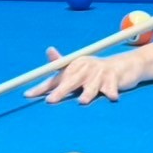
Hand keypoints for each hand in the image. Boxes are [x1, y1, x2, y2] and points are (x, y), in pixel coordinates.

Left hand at [24, 47, 140, 104]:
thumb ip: (61, 65)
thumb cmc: (95, 71)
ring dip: (88, 93)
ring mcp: (100, 72)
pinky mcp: (114, 78)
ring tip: (82, 101)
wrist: (124, 65)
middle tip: (50, 101)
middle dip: (61, 91)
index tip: (28, 95)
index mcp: (74, 66)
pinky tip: (112, 98)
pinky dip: (111, 92)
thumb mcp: (78, 68)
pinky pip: (112, 87)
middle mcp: (85, 67)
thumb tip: (48, 50)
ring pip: (92, 86)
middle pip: (71, 81)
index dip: (42, 87)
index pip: (56, 78)